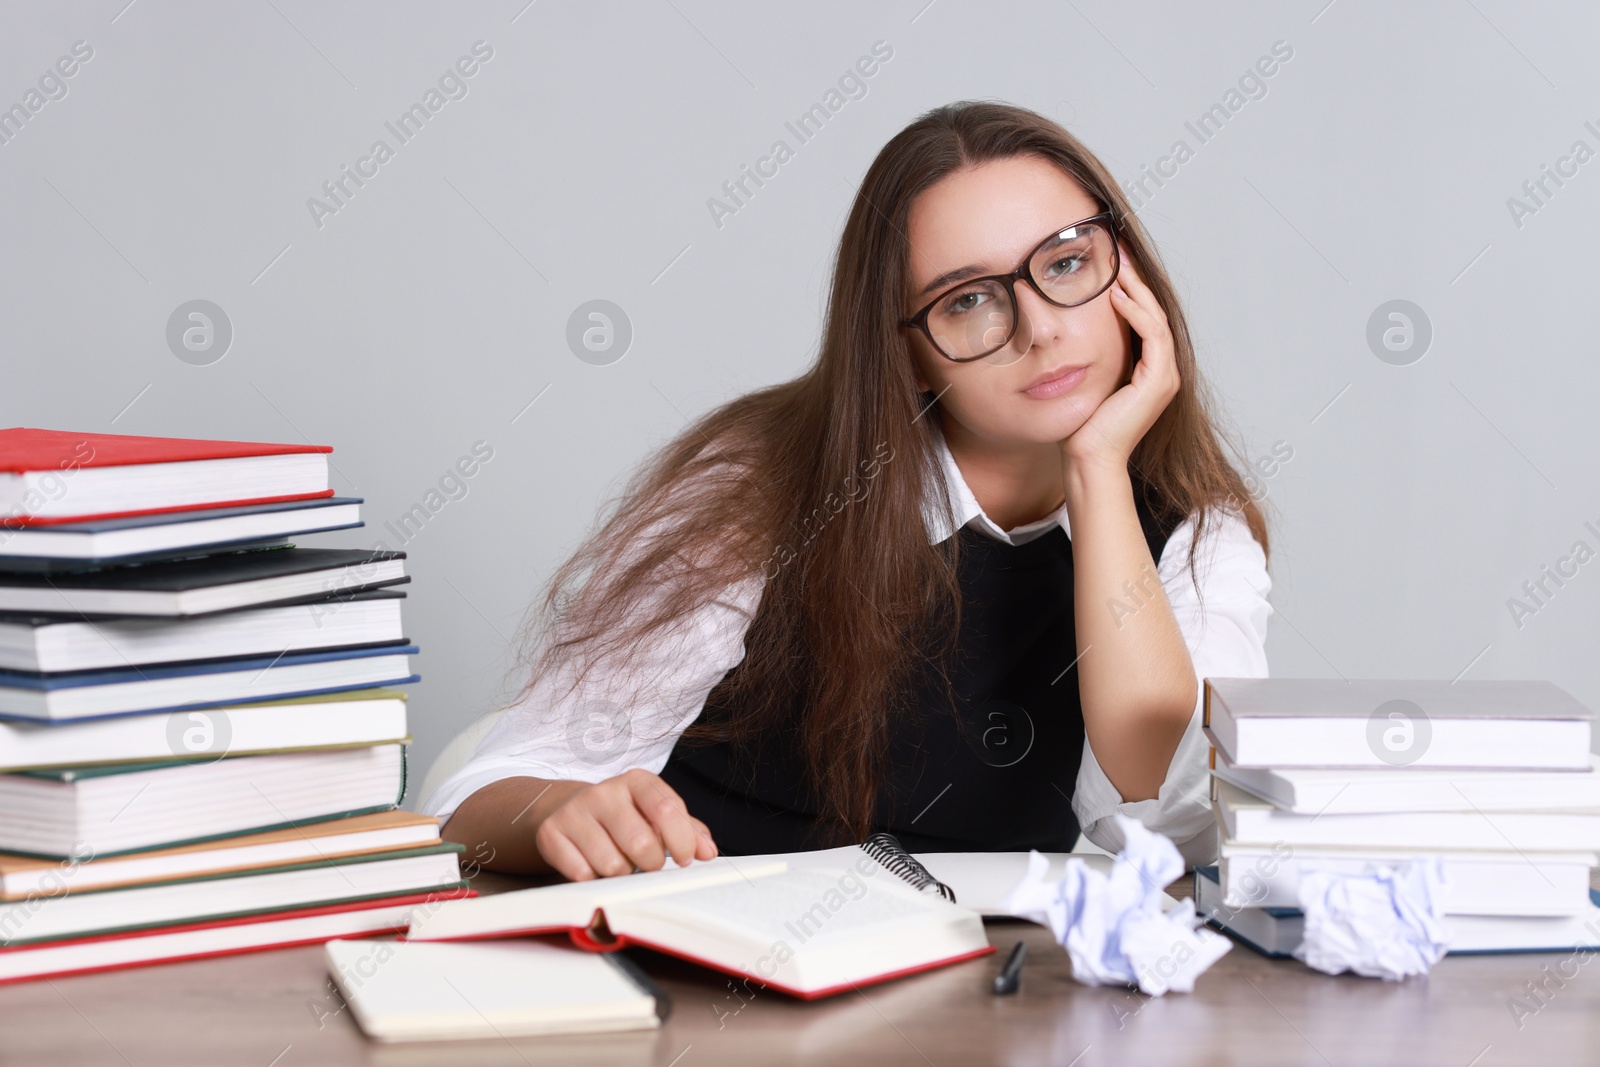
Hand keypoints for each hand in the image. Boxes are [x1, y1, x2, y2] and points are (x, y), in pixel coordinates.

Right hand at [534, 768, 718, 880]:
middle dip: (651, 864)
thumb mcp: (656, 815)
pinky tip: (591, 863)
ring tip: (617, 860)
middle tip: (647, 863)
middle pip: (641, 843)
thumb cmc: (625, 817)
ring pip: (612, 865)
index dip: (681, 840)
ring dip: (621, 873)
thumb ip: (688, 831)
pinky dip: (593, 878)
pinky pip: (583, 874)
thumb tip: (708, 852)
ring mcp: (575, 811)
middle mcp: (604, 791)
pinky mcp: (551, 833)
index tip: (685, 860)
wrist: (570, 811)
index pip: (667, 809)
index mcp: (637, 781)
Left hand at [1061, 243, 1180, 471]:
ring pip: (1156, 319)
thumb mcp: (1088, 379)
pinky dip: (1137, 314)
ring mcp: (1164, 377)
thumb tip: (1072, 327)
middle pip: (1154, 313)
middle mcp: (1163, 372)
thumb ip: (1093, 355)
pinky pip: (1153, 336)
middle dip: (1137, 281)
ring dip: (1137, 291)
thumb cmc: (1082, 426)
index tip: (1113, 265)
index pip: (1145, 319)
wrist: (1089, 457)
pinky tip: (1117, 297)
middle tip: (1119, 253)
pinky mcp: (1158, 382)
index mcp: (1149, 371)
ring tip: (1118, 268)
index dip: (1132, 290)